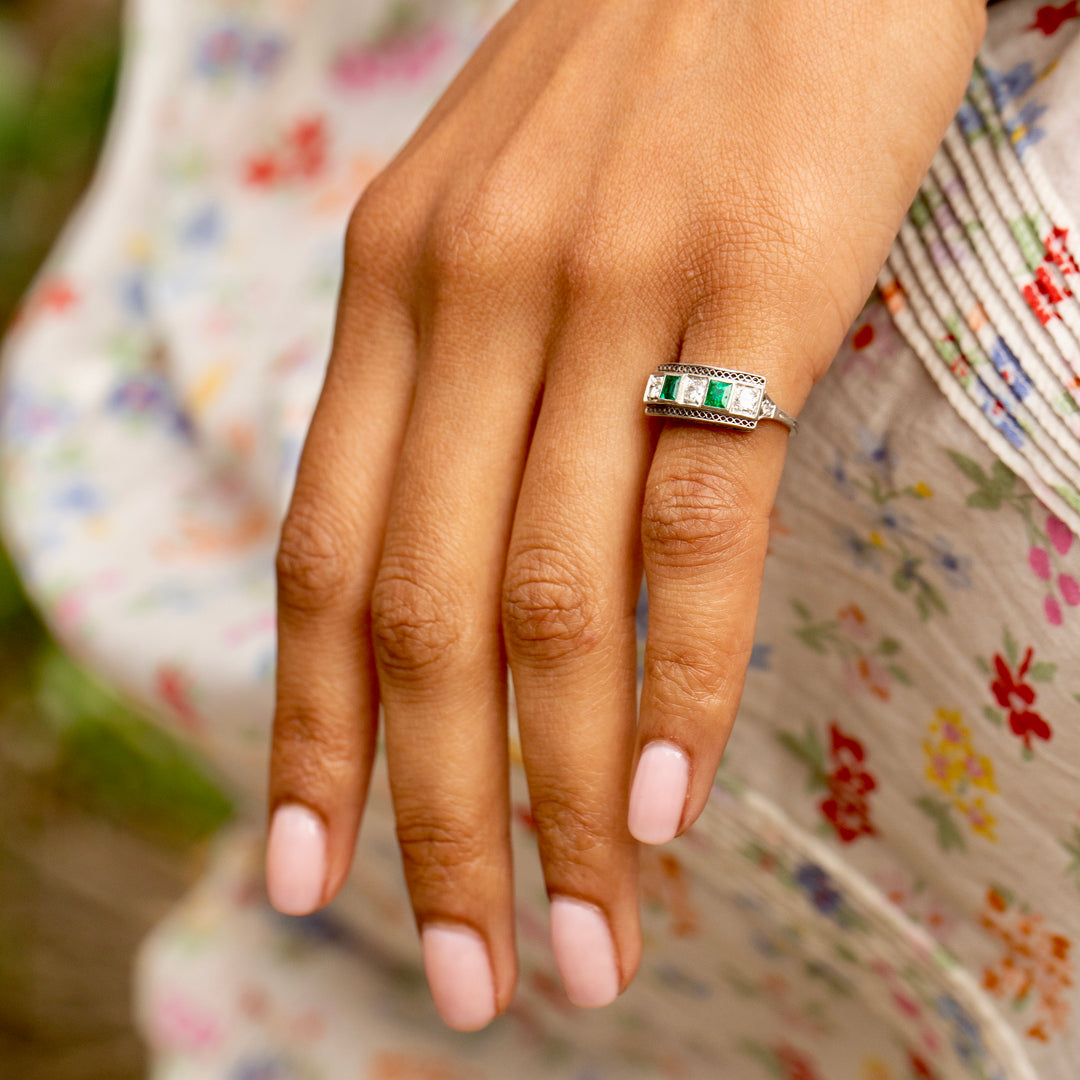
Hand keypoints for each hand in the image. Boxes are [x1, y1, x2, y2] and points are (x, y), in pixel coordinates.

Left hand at [266, 0, 984, 1029]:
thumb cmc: (639, 76)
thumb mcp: (495, 219)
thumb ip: (462, 385)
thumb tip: (474, 576)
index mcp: (392, 288)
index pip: (325, 560)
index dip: (312, 741)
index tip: (319, 886)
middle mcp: (470, 297)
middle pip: (426, 618)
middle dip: (441, 823)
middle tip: (473, 982)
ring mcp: (608, 290)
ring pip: (557, 599)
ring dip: (567, 798)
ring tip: (585, 945)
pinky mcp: (752, 282)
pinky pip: (699, 518)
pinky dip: (687, 676)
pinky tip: (677, 804)